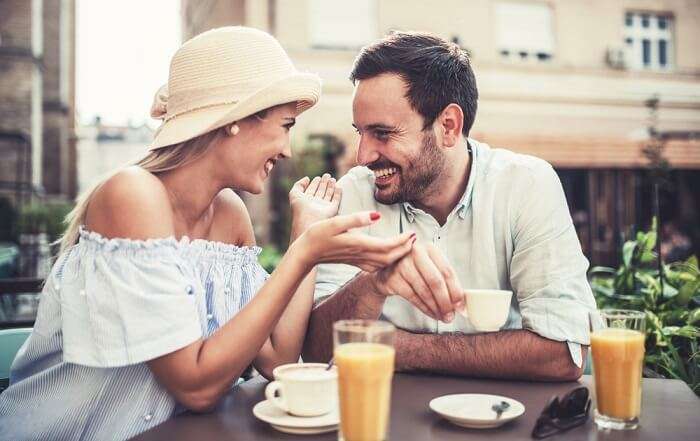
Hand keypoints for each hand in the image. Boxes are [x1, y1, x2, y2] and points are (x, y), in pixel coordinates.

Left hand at [289, 174, 340, 235]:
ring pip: (328, 194)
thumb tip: (307, 178)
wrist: (309, 221)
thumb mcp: (295, 194)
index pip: (311, 190)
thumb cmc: (300, 209)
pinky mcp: (332, 210)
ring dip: (331, 186)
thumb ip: (299, 185)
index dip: (314, 183)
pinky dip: (338, 193)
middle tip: (327, 175)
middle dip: (324, 183)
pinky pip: (336, 200)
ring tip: (332, 179)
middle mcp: (315, 204)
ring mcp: (324, 207)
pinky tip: (338, 186)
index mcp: (306, 201)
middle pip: (320, 191)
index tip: (318, 177)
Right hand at [294, 211, 415, 272]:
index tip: (413, 233)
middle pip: (390, 257)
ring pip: (385, 263)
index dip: (403, 241)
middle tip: (415, 238)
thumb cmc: (318, 235)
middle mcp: (361, 255)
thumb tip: (377, 216)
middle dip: (405, 249)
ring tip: (407, 245)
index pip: (388, 246)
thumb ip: (356, 219)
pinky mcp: (355, 262)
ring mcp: (358, 261)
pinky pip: (377, 266)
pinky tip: (390, 255)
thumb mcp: (335, 222)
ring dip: (398, 256)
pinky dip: (388, 261)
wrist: (305, 253)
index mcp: (359, 244)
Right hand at [370, 242, 463, 322]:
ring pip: (424, 291)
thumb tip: (460, 304)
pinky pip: (412, 297)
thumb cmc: (414, 270)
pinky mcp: (393, 278)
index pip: (447, 271)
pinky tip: (431, 313)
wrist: (386, 272)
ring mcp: (402, 265)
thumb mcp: (430, 269)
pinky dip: (424, 308)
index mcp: (430, 249)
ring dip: (435, 307)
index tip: (460, 306)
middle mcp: (416, 253)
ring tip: (442, 317)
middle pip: (436, 281)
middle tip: (451, 315)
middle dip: (445, 302)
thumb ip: (445, 282)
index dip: (456, 290)